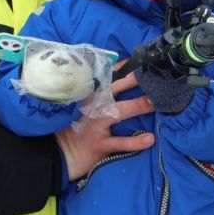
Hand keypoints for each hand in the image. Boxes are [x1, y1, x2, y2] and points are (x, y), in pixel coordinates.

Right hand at [54, 61, 153, 179]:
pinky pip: (119, 143)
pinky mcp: (99, 144)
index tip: (142, 60)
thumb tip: (124, 74)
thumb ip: (100, 90)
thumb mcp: (85, 105)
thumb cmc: (78, 126)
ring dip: (136, 106)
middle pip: (114, 88)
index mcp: (91, 94)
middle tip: (152, 76)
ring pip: (117, 112)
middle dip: (132, 80)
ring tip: (153, 103)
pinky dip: (135, 141)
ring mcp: (96, 125)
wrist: (60, 153)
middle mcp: (93, 106)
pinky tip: (149, 139)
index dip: (126, 67)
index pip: (108, 75)